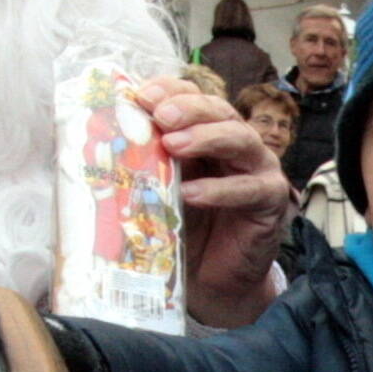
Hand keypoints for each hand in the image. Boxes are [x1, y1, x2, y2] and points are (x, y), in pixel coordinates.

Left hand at [133, 73, 284, 328]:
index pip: (194, 97)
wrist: (212, 280)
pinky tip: (192, 194)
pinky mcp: (271, 200)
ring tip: (174, 146)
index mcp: (207, 133)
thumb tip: (101, 140)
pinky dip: (219, 190)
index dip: (171, 91)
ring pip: (240, 139)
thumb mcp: (157, 190)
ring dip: (206, 138)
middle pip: (219, 110)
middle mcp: (236, 144)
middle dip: (189, 108)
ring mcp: (258, 169)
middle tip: (161, 116)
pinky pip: (249, 189)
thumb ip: (143, 164)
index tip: (142, 95)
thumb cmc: (183, 231)